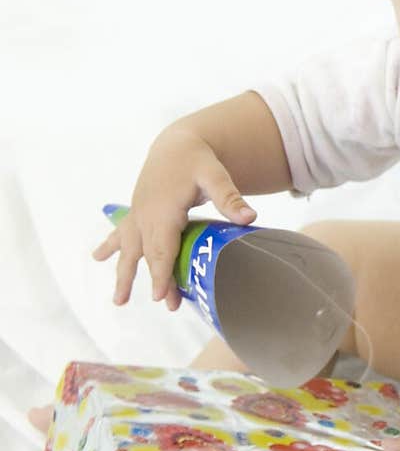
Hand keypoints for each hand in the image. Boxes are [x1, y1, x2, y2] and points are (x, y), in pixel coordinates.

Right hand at [93, 127, 256, 309]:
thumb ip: (230, 197)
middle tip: (167, 305)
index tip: (161, 297)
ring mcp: (138, 215)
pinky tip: (97, 257)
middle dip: (155, 280)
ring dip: (123, 274)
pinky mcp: (136, 213)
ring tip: (118, 301)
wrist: (176, 145)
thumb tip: (250, 218)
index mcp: (164, 210)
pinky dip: (109, 246)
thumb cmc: (197, 161)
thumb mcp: (215, 175)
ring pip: (129, 249)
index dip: (161, 273)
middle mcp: (146, 215)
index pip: (162, 247)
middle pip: (149, 254)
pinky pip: (120, 233)